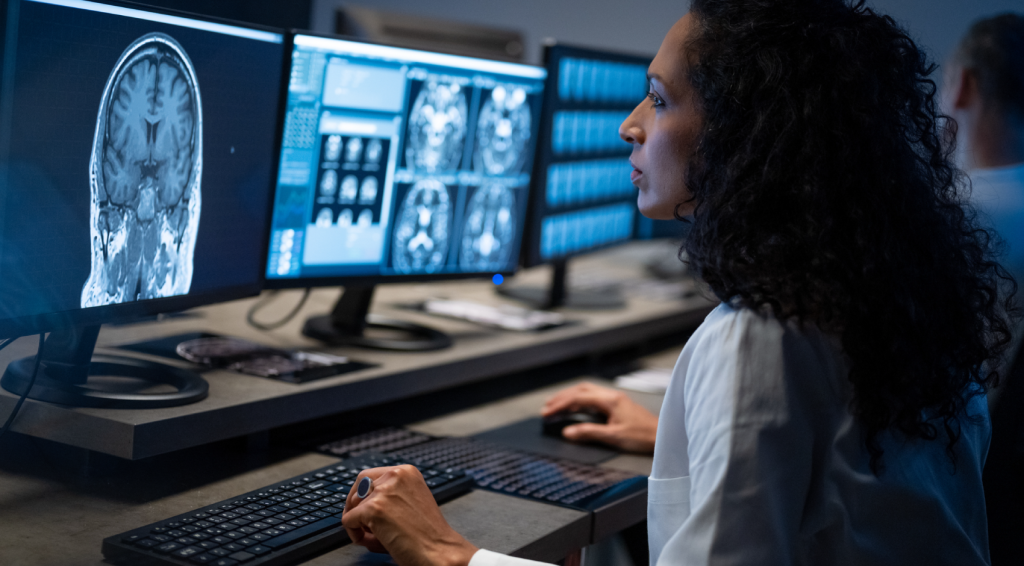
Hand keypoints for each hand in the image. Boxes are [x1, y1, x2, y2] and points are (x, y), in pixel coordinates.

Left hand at [341, 465, 477, 565]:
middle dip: (356, 505)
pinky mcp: (373, 509)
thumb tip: (360, 505)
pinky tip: (371, 542)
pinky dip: (354, 534)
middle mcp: (395, 476)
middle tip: (361, 523)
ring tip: (372, 536)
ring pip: (352, 504)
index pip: (371, 476)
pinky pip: (348, 520)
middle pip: (359, 485)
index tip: (363, 507)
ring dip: (357, 521)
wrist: (439, 551)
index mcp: (407, 472)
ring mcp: (383, 491)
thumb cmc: (429, 534)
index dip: (364, 495)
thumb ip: (390, 497)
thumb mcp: (411, 502)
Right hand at [542, 382, 657, 452]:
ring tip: (556, 405)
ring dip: (570, 397)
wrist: (663, 436)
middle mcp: (611, 395)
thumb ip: (589, 433)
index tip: (547, 412)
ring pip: (587, 391)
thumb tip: (567, 432)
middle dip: (562, 398)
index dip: (560, 404)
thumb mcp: (613, 436)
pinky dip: (580, 401)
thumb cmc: (642, 436)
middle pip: (581, 390)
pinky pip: (593, 397)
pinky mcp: (618, 404)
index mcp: (609, 400)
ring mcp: (615, 399)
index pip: (578, 398)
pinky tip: (576, 408)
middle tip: (547, 407)